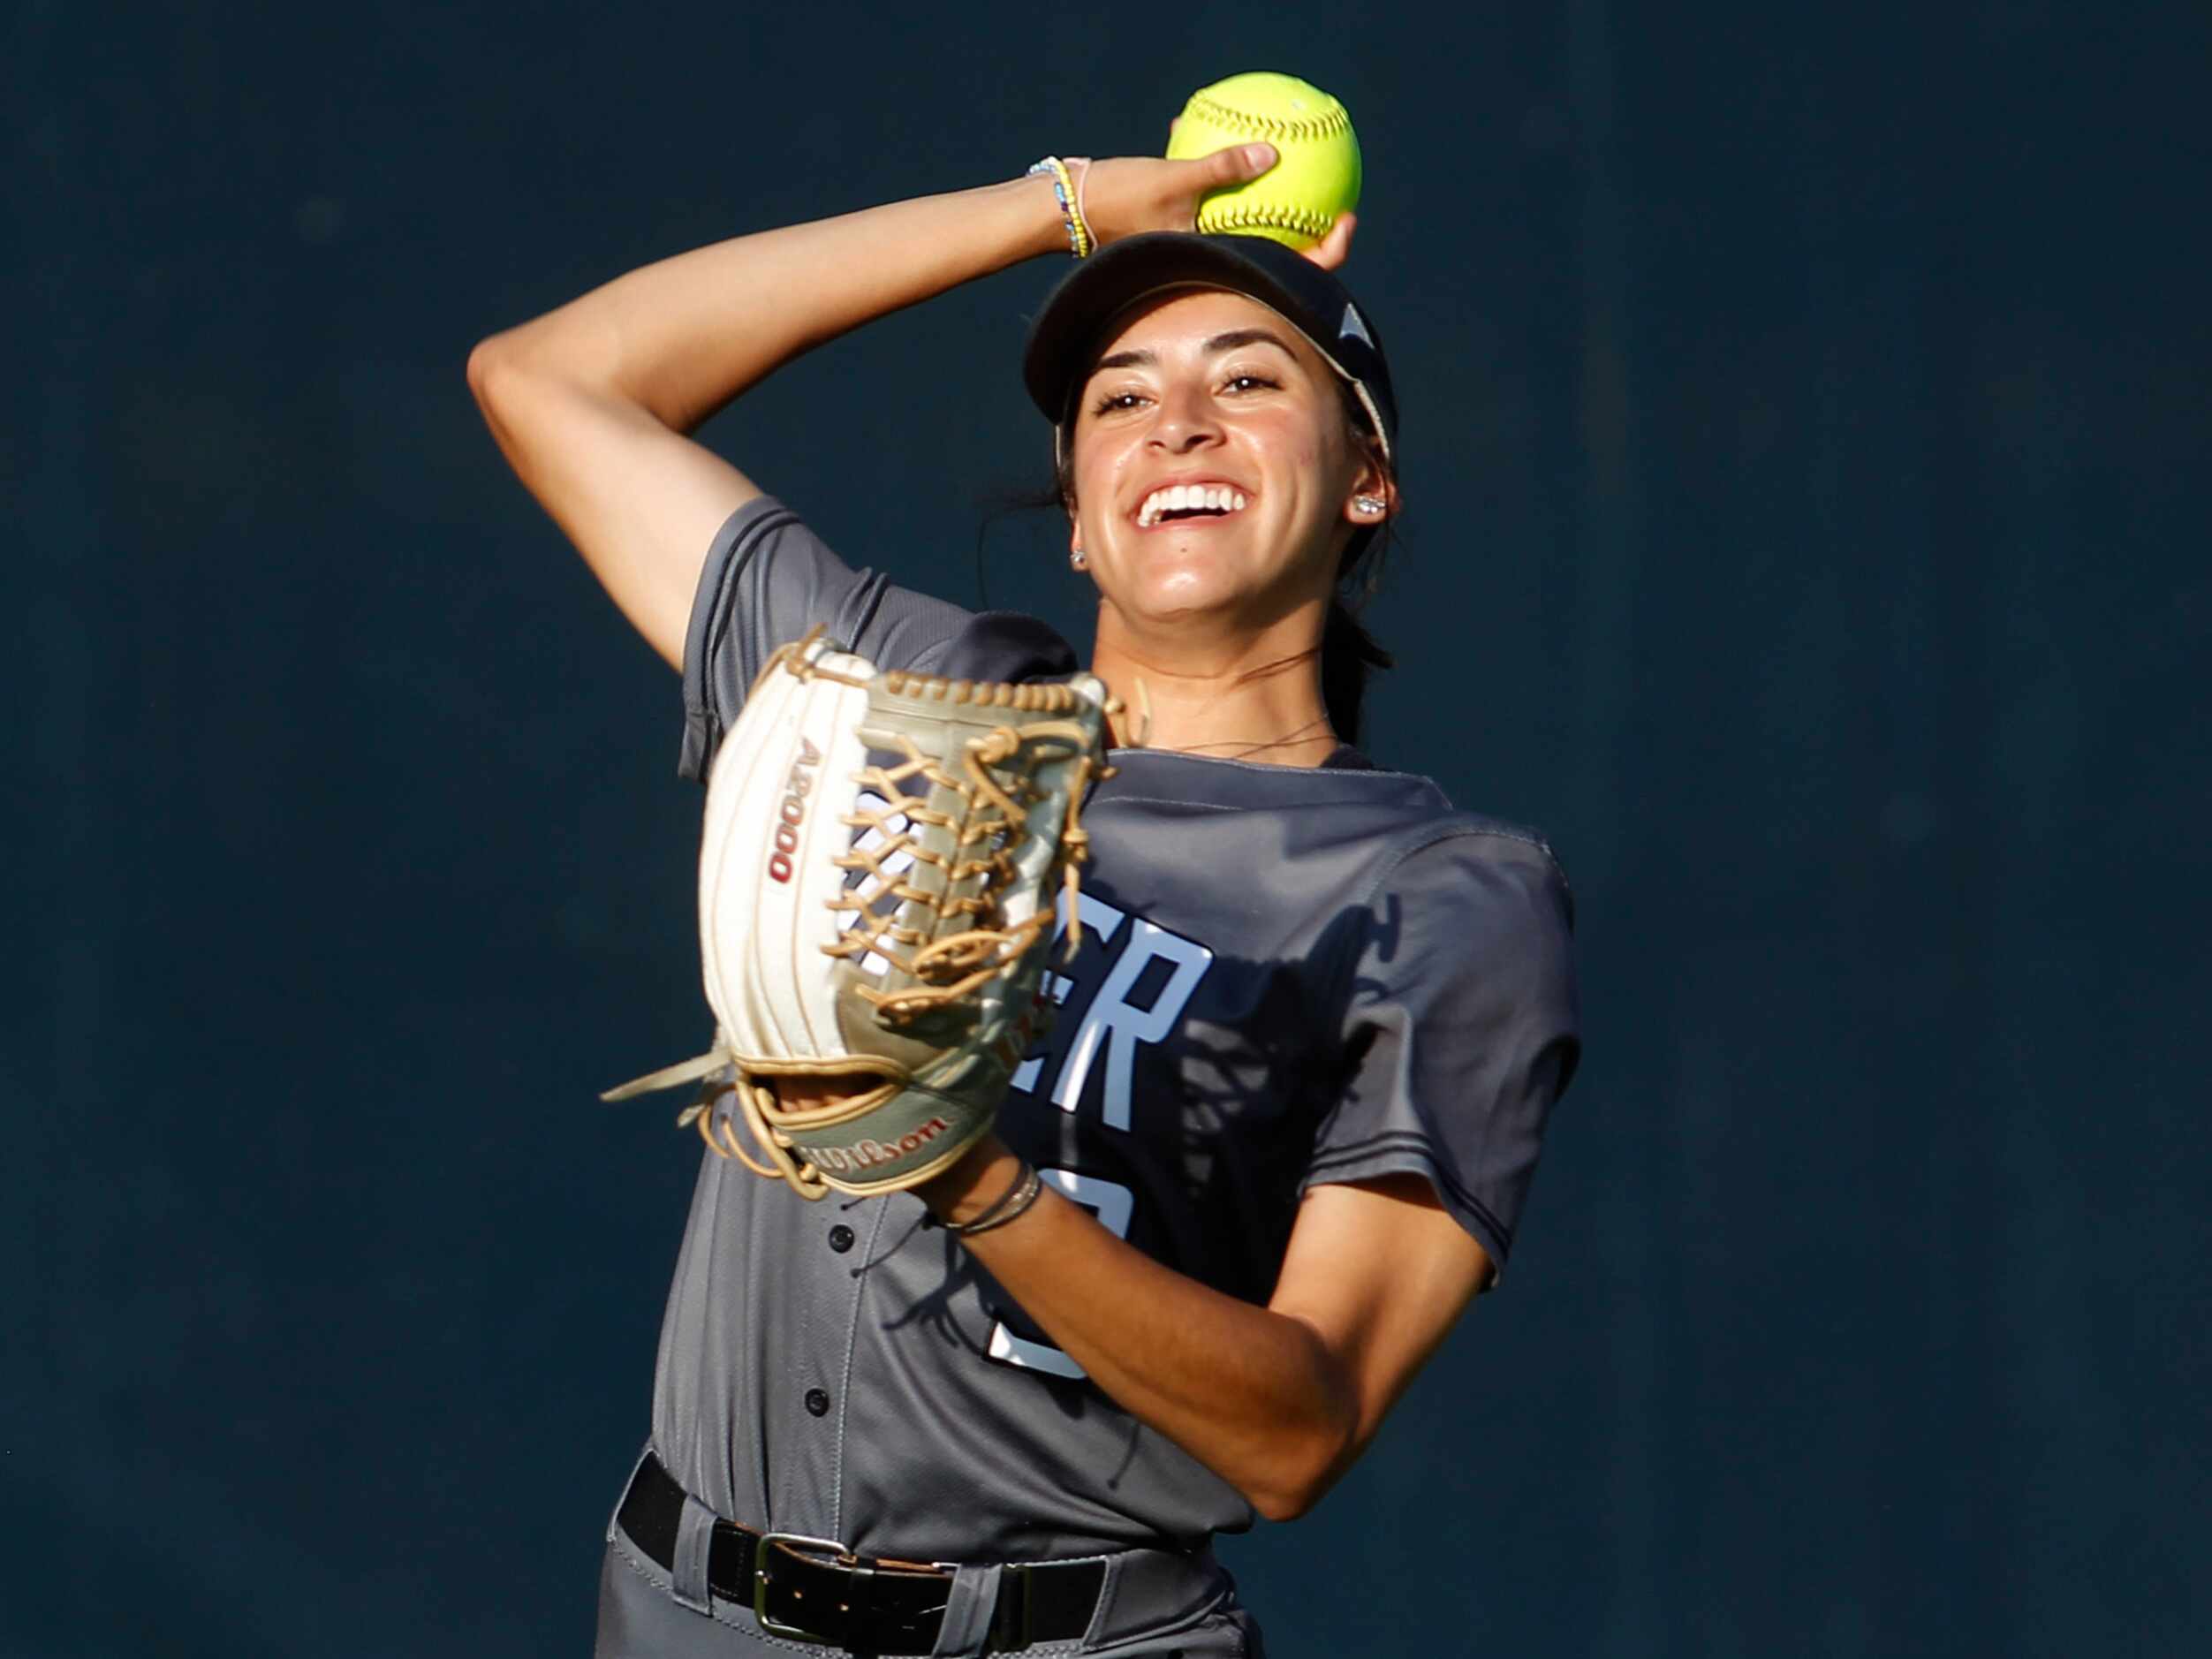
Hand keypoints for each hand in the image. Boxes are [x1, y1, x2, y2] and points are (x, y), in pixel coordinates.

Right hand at [1072, 149, 1356, 270]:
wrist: (1065, 210)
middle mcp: (1213, 257)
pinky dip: (1223, 175)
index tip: (1347, 221)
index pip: (1289, 264)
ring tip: (1288, 158)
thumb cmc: (1117, 201)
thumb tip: (1271, 152)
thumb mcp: (1174, 179)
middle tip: (1335, 195)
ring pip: (1244, 220)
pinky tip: (1223, 134)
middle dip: (1307, 222)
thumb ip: (1223, 167)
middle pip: (1275, 245)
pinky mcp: (1178, 226)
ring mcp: (1196, 243)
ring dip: (1262, 193)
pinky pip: (1214, 199)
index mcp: (1220, 257)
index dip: (1326, 251)